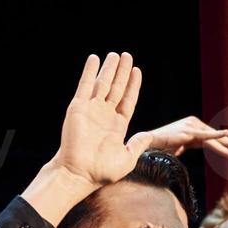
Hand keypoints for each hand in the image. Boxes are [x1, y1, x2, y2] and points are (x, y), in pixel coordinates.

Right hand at [48, 52, 154, 187]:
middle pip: (116, 88)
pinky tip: (94, 59)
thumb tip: (148, 135)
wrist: (80, 173)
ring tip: (115, 55)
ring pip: (102, 84)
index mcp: (117, 126)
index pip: (127, 100)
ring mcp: (91, 110)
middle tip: (127, 56)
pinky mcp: (78, 107)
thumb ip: (138, 144)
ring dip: (109, 69)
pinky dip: (89, 71)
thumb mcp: (128, 158)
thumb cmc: (102, 171)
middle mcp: (104, 116)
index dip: (133, 86)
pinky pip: (84, 85)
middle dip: (122, 72)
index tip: (137, 71)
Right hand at [146, 115, 227, 159]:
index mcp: (192, 127)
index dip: (221, 143)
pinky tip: (226, 134)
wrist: (150, 142)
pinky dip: (216, 135)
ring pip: (211, 139)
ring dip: (224, 145)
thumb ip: (187, 145)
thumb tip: (187, 150)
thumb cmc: (161, 145)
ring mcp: (191, 127)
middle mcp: (193, 124)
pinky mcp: (189, 132)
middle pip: (212, 136)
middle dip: (226, 142)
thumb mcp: (179, 145)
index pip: (210, 136)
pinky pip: (205, 135)